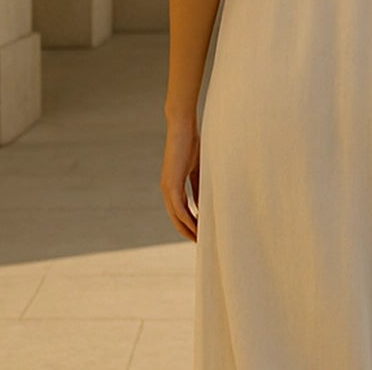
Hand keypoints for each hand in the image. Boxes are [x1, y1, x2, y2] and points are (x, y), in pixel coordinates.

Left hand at [161, 117, 201, 241]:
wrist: (182, 128)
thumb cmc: (191, 144)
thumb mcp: (197, 170)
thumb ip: (199, 187)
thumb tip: (203, 204)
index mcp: (172, 186)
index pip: (180, 211)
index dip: (190, 224)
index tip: (201, 233)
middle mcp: (167, 190)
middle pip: (176, 219)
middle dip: (188, 232)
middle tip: (201, 243)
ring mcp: (167, 188)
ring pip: (176, 217)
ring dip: (188, 229)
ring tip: (201, 240)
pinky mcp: (171, 185)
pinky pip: (180, 209)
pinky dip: (188, 220)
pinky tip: (198, 228)